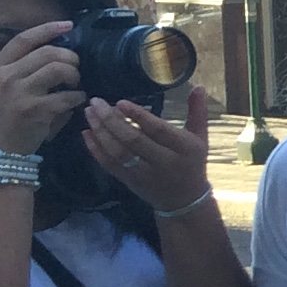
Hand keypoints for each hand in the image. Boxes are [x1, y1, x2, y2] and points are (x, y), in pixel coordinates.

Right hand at [0, 21, 83, 156]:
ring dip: (75, 76)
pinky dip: (78, 98)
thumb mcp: (2, 90)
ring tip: (75, 85)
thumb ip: (23, 71)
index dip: (47, 29)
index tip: (67, 25)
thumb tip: (59, 55)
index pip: (23, 39)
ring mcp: (20, 93)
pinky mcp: (36, 110)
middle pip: (48, 52)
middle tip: (75, 69)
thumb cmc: (5, 121)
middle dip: (69, 58)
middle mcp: (6, 77)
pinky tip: (76, 102)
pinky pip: (68, 96)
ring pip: (60, 69)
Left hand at [81, 86, 213, 215]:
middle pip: (133, 141)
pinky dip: (95, 149)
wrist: (184, 200)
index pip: (159, 131)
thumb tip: (198, 86)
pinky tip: (86, 133)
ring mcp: (144, 174)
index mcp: (184, 149)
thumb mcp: (200, 138)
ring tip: (89, 113)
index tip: (120, 102)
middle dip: (111, 120)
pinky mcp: (129, 181)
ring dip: (100, 132)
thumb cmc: (192, 162)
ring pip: (118, 153)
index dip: (139, 117)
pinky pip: (109, 165)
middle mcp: (164, 162)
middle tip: (96, 102)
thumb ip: (198, 112)